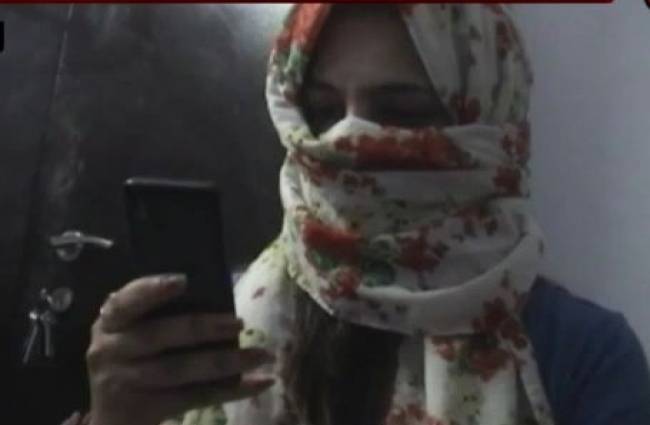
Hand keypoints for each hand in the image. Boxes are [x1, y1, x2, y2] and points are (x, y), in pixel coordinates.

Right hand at [86, 274, 274, 424]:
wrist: (109, 417)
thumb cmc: (132, 358)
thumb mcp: (131, 332)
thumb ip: (157, 314)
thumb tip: (215, 297)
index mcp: (110, 323)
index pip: (125, 302)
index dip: (151, 290)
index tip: (183, 280)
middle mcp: (111, 351)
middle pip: (159, 336)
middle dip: (202, 328)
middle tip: (239, 323)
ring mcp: (125, 383)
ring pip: (181, 370)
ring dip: (226, 362)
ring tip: (262, 354)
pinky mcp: (145, 410)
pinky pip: (196, 397)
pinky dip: (232, 390)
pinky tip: (262, 382)